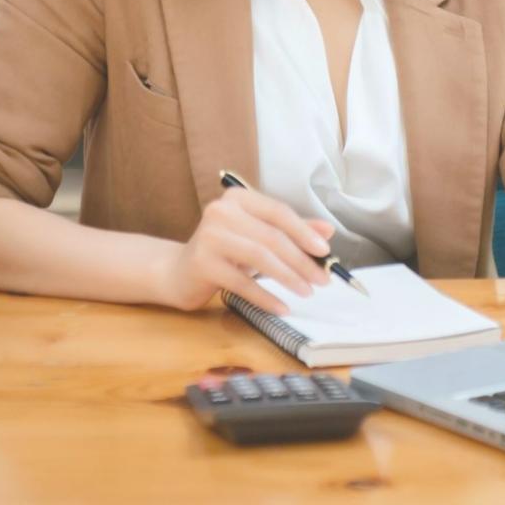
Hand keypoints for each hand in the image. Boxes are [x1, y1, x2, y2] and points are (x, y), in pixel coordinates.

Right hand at [157, 189, 334, 314]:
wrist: (177, 272)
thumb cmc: (224, 253)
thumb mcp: (258, 237)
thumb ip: (290, 232)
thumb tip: (327, 232)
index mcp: (238, 199)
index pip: (279, 212)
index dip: (305, 232)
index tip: (325, 252)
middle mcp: (221, 212)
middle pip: (272, 236)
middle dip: (302, 260)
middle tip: (323, 279)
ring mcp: (209, 236)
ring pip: (260, 257)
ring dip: (288, 277)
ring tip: (306, 292)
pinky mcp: (202, 263)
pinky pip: (242, 282)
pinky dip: (265, 296)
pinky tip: (282, 307)